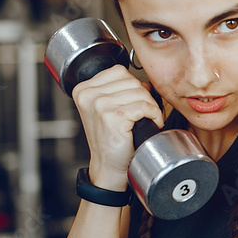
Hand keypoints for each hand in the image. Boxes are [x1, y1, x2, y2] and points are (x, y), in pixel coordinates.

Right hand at [71, 65, 164, 188]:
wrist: (108, 166)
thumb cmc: (110, 139)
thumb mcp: (106, 108)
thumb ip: (117, 90)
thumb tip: (143, 81)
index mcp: (83, 89)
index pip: (119, 71)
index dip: (134, 85)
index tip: (136, 101)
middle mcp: (88, 95)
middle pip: (131, 80)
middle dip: (145, 96)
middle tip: (146, 112)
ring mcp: (99, 105)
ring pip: (141, 92)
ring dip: (151, 106)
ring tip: (148, 119)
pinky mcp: (113, 117)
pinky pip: (145, 106)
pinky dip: (155, 114)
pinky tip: (152, 123)